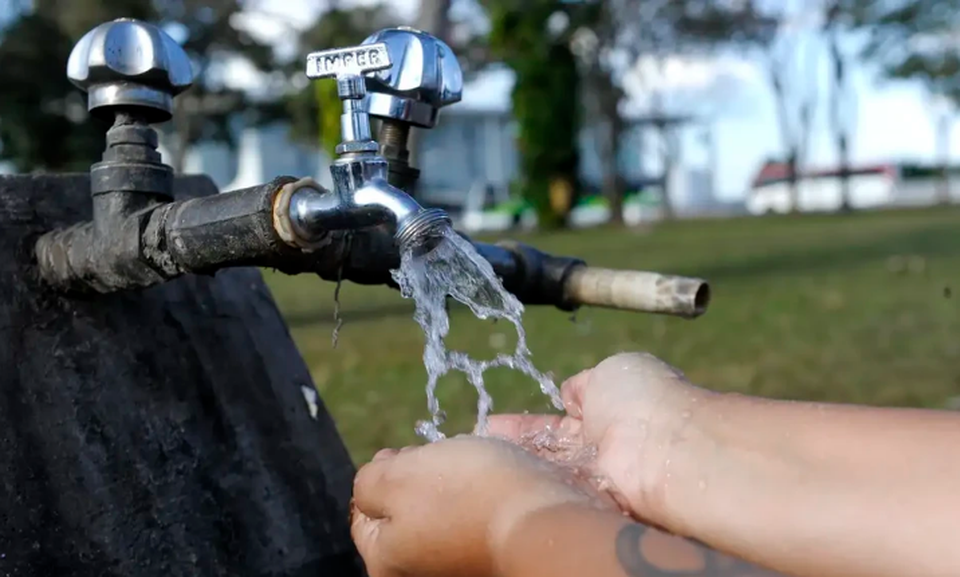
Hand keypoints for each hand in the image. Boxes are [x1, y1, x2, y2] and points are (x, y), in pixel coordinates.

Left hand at [350, 435, 607, 576]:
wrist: (545, 520)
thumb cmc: (465, 494)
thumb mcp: (396, 476)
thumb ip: (368, 481)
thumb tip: (372, 483)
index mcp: (386, 562)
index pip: (363, 513)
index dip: (381, 473)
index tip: (404, 452)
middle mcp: (420, 573)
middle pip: (405, 513)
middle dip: (419, 478)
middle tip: (440, 457)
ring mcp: (458, 567)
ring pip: (442, 512)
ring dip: (452, 484)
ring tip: (471, 465)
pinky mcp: (491, 556)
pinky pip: (475, 519)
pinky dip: (480, 498)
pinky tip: (494, 481)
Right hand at [487, 352, 709, 525]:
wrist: (667, 449)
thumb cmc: (643, 400)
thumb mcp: (610, 372)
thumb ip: (585, 384)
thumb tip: (569, 392)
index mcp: (609, 410)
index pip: (559, 421)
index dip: (528, 424)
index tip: (494, 424)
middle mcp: (601, 448)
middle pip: (548, 450)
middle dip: (515, 446)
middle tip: (479, 443)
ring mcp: (595, 477)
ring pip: (547, 470)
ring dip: (516, 464)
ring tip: (478, 460)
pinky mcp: (591, 503)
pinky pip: (553, 491)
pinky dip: (528, 484)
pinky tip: (495, 479)